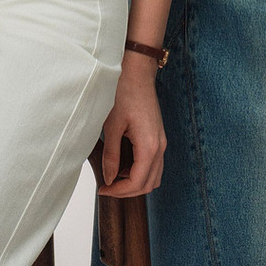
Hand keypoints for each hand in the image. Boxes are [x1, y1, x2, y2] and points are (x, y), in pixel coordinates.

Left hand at [98, 53, 166, 197]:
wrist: (137, 73)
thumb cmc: (124, 94)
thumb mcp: (112, 126)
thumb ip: (112, 155)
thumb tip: (109, 178)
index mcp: (149, 146)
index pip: (138, 182)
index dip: (119, 191)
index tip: (103, 189)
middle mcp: (160, 147)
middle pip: (149, 184)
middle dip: (128, 191)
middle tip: (108, 188)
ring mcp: (161, 142)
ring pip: (155, 176)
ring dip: (136, 182)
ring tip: (115, 178)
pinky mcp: (158, 137)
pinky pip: (155, 164)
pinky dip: (141, 171)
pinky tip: (124, 165)